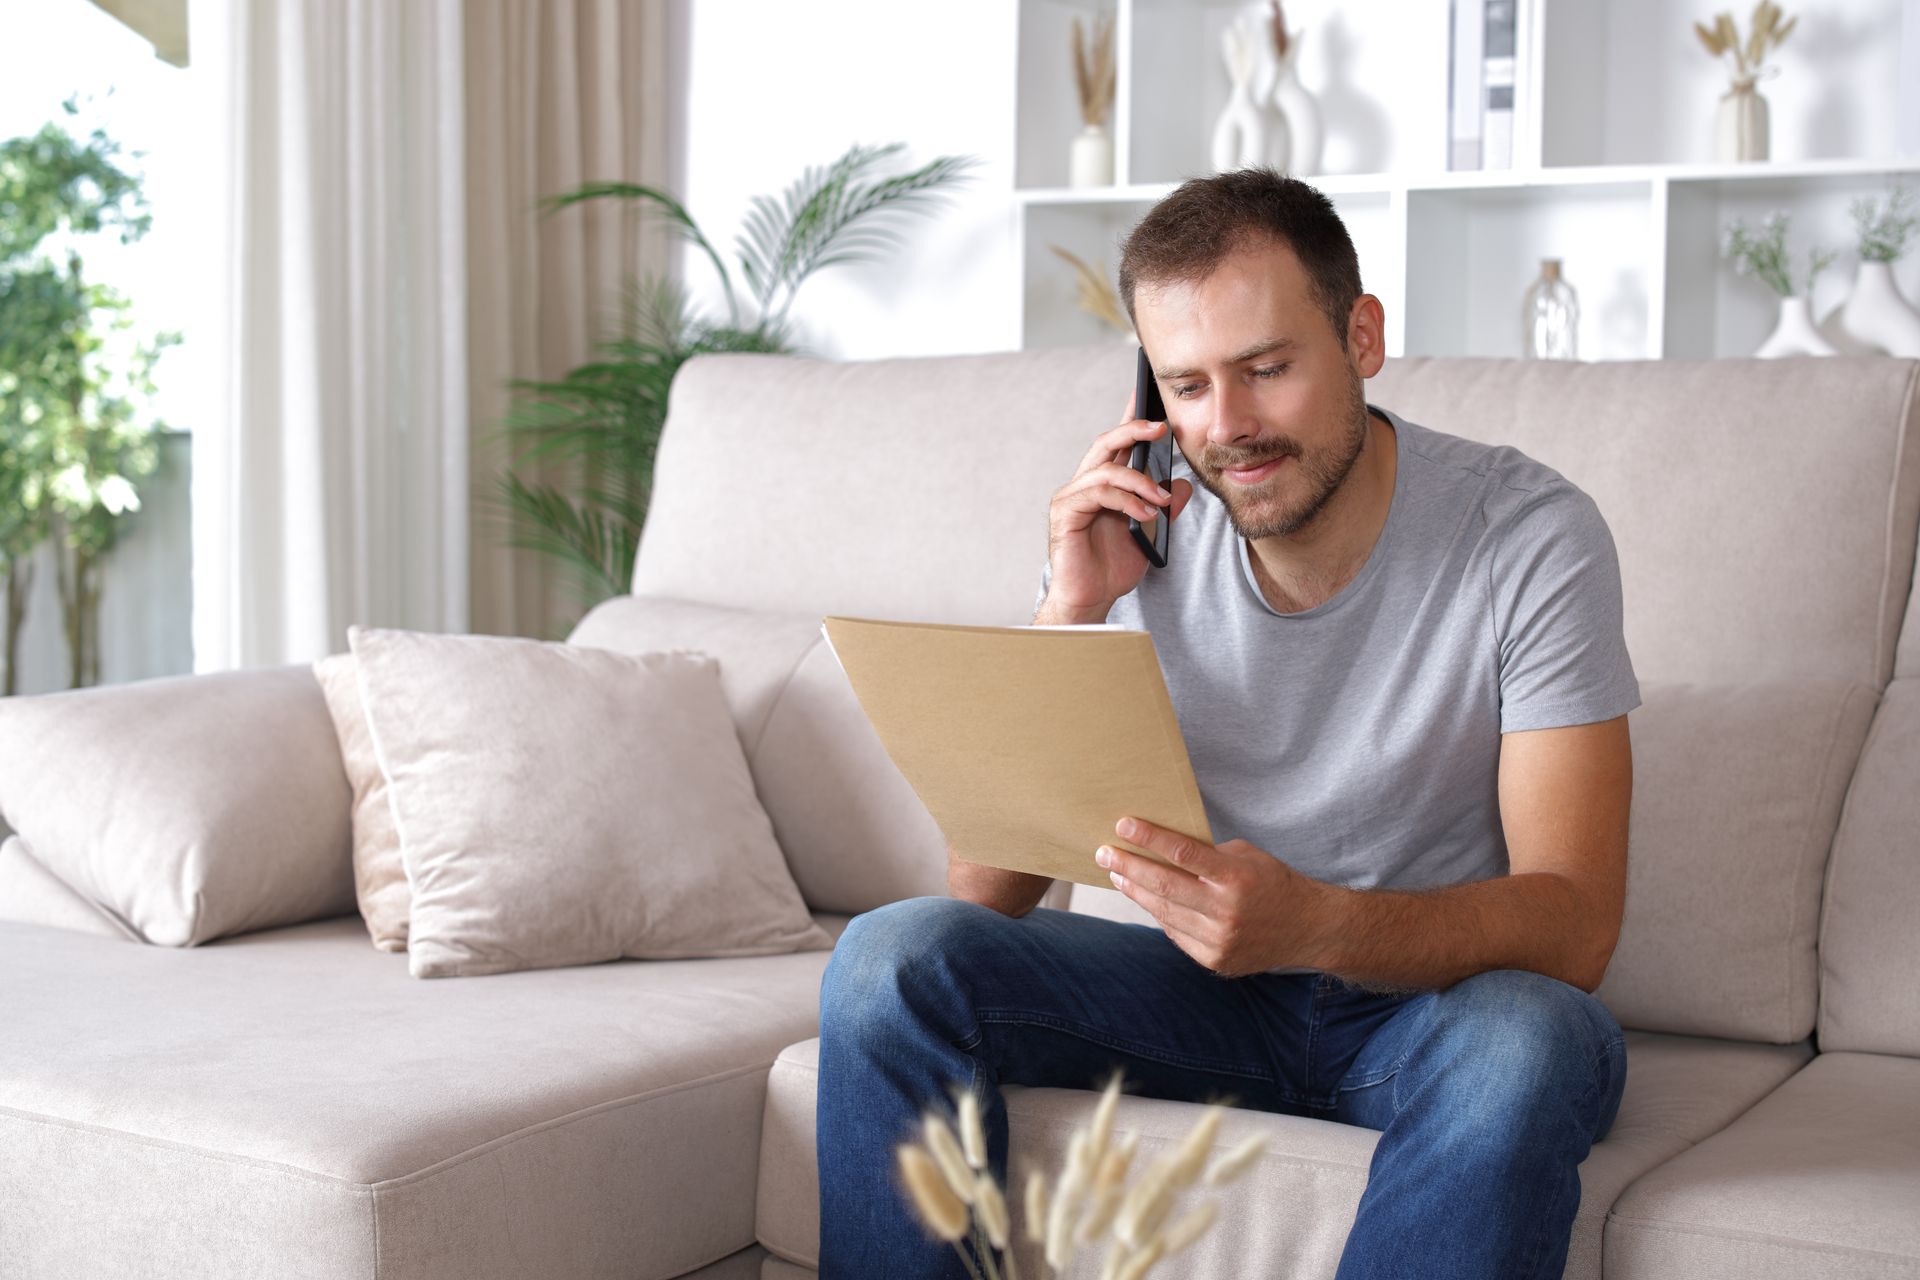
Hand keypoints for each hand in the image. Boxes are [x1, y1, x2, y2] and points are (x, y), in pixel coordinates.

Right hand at [1038, 388, 1194, 621]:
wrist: (1091, 599)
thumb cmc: (1112, 567)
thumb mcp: (1151, 533)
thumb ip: (1163, 507)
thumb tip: (1182, 484)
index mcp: (1104, 484)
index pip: (1118, 443)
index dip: (1131, 417)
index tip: (1147, 392)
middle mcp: (1085, 484)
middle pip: (1106, 442)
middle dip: (1133, 429)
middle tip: (1161, 427)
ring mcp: (1072, 497)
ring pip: (1105, 468)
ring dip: (1139, 481)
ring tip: (1161, 500)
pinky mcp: (1065, 513)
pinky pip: (1098, 494)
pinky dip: (1125, 500)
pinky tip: (1144, 514)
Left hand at [1095, 816, 1326, 977]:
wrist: (1307, 929)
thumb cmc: (1272, 883)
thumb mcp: (1245, 857)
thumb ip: (1206, 855)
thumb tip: (1159, 847)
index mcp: (1236, 877)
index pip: (1183, 852)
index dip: (1149, 838)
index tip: (1123, 826)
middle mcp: (1226, 911)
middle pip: (1164, 885)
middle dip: (1129, 866)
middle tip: (1104, 853)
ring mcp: (1219, 940)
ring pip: (1163, 912)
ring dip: (1135, 891)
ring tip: (1117, 874)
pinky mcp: (1214, 960)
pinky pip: (1176, 933)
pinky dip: (1160, 914)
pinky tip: (1145, 899)